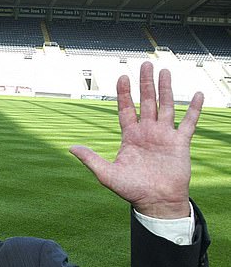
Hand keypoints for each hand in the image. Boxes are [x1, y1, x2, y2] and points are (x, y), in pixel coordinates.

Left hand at [70, 62, 203, 218]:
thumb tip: (71, 148)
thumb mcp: (106, 174)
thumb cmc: (131, 190)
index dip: (124, 94)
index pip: (126, 109)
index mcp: (130, 137)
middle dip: (145, 83)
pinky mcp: (180, 143)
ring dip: (165, 89)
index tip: (122, 77)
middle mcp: (147, 132)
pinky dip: (193, 109)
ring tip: (164, 71)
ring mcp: (164, 136)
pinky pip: (188, 123)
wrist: (156, 202)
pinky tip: (195, 94)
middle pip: (146, 102)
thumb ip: (91, 159)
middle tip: (145, 64)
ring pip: (166, 106)